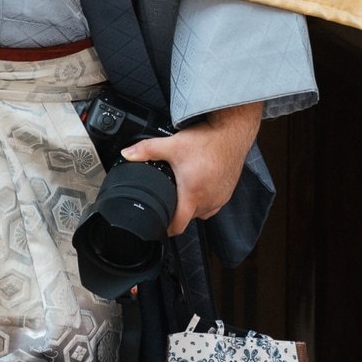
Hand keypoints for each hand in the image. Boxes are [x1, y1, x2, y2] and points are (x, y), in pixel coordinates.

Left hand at [121, 101, 262, 236]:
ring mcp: (220, 198)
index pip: (178, 225)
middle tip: (169, 195)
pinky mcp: (227, 194)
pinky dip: (204, 199)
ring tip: (185, 188)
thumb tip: (127, 154)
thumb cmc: (209, 141)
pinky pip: (212, 205)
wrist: (233, 133)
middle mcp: (208, 200)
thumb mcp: (173, 144)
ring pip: (201, 212)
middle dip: (177, 211)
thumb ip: (147, 149)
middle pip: (188, 218)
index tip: (158, 225)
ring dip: (191, 206)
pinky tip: (200, 184)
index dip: (165, 229)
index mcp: (193, 193)